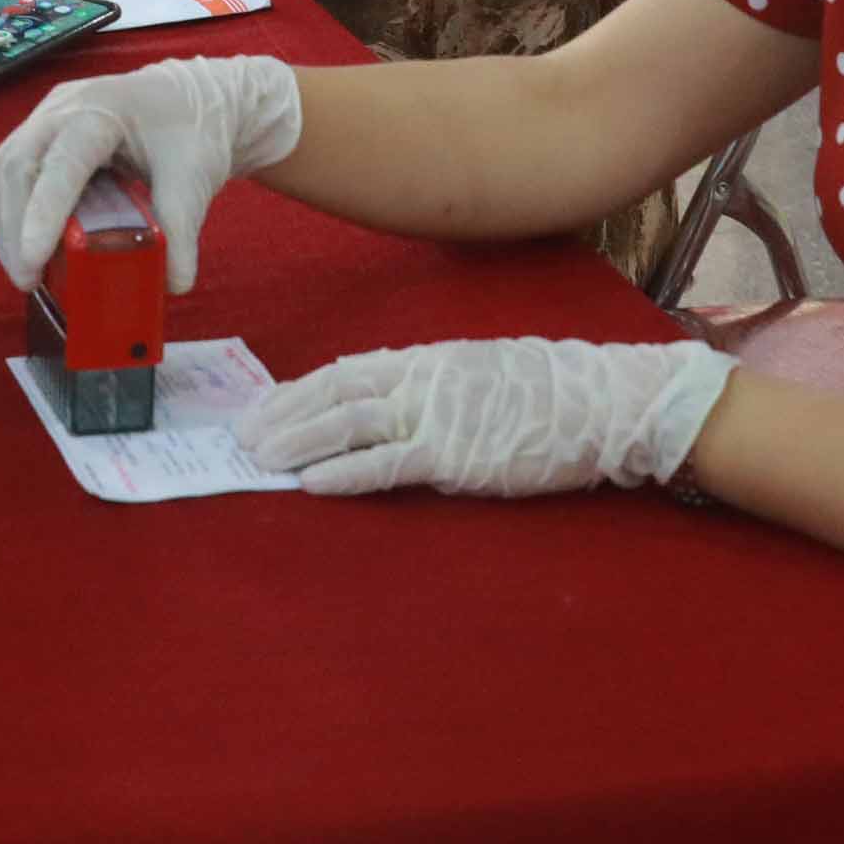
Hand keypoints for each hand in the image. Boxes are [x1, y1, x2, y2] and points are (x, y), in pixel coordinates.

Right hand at [0, 53, 302, 294]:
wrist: (190, 100)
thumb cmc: (191, 131)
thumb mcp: (193, 177)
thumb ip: (180, 228)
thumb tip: (173, 282)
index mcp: (104, 110)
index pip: (64, 161)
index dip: (43, 211)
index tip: (32, 260)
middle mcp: (62, 109)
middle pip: (17, 167)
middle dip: (14, 229)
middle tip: (28, 279)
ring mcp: (44, 120)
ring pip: (0, 172)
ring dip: (4, 227)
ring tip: (26, 273)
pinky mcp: (38, 137)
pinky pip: (5, 177)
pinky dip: (7, 217)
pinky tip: (23, 250)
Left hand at [240, 337, 736, 498]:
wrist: (600, 400)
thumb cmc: (546, 393)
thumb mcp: (479, 374)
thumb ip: (433, 388)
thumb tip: (393, 413)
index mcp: (425, 358)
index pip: (344, 371)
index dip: (297, 392)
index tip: (261, 409)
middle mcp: (421, 378)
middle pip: (334, 393)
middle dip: (284, 416)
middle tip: (243, 440)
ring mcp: (436, 413)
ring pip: (349, 422)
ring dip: (299, 441)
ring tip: (261, 460)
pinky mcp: (454, 453)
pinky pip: (387, 463)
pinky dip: (345, 473)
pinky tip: (312, 484)